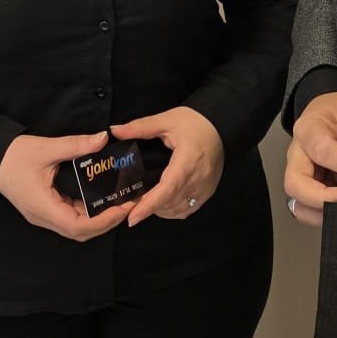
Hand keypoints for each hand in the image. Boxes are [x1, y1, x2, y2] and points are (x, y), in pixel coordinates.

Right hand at [0, 130, 132, 240]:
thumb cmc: (13, 156)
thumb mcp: (46, 148)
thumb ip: (76, 145)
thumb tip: (102, 139)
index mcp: (43, 207)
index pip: (78, 226)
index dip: (103, 221)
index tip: (122, 208)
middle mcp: (44, 217)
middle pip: (80, 232)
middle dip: (106, 222)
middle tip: (126, 204)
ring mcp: (44, 216)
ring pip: (76, 227)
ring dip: (98, 219)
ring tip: (118, 202)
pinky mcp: (45, 210)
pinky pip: (70, 217)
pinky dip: (87, 212)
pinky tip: (99, 198)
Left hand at [112, 107, 224, 225]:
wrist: (220, 126)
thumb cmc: (195, 122)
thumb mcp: (167, 120)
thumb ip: (140, 127)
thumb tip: (115, 130)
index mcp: (188, 160)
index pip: (168, 188)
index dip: (149, 205)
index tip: (132, 217)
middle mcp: (198, 178)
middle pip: (170, 202)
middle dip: (148, 208)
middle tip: (129, 206)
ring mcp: (205, 188)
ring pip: (178, 210)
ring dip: (160, 210)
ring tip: (144, 203)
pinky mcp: (207, 192)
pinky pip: (188, 209)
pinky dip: (173, 210)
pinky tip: (163, 203)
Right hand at [285, 91, 336, 228]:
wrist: (329, 114)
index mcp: (308, 131)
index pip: (321, 152)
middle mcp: (296, 156)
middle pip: (295, 185)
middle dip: (324, 199)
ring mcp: (300, 176)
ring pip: (299, 204)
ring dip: (325, 212)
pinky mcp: (308, 190)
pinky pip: (310, 211)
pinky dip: (328, 216)